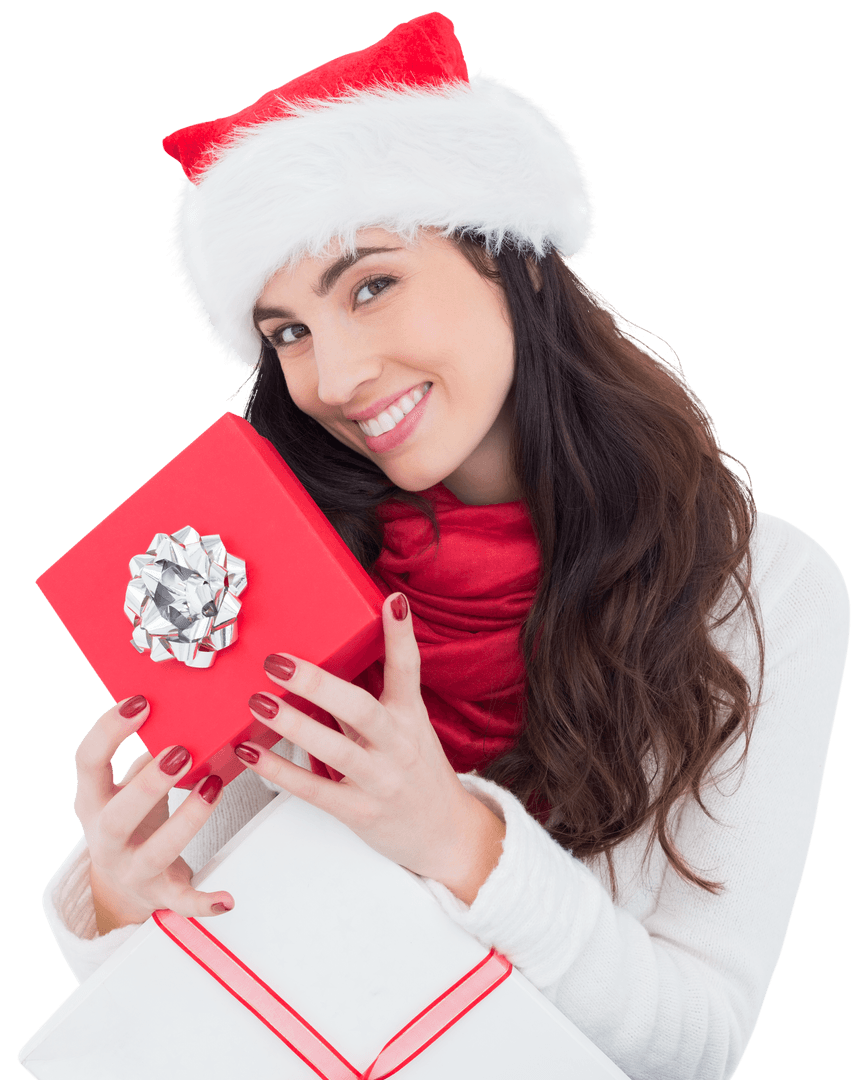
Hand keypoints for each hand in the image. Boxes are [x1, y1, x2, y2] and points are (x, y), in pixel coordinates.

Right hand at [73, 696, 235, 931]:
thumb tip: (186, 709)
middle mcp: (105, 838)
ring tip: (215, 787)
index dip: (108, 731)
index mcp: (92, 801)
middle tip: (181, 752)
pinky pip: (181, 902)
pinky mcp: (159, 894)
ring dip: (187, 820)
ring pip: (154, 853)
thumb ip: (151, 753)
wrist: (122, 882)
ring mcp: (130, 869)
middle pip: (116, 817)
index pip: (87, 762)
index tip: (139, 702)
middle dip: (148, 785)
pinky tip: (228, 898)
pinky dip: (204, 902)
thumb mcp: (128, 784)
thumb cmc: (132, 817)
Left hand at [236, 593, 504, 901]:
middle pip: (361, 709)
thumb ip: (368, 700)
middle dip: (319, 683)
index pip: (409, 669)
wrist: (445, 835)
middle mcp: (398, 745)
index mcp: (410, 717)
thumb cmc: (417, 774)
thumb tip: (327, 662)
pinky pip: (314, 790)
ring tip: (259, 701)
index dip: (401, 635)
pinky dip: (280, 771)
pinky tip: (252, 753)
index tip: (392, 602)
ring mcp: (379, 779)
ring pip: (334, 749)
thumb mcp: (405, 729)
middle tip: (280, 662)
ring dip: (293, 725)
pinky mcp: (360, 810)